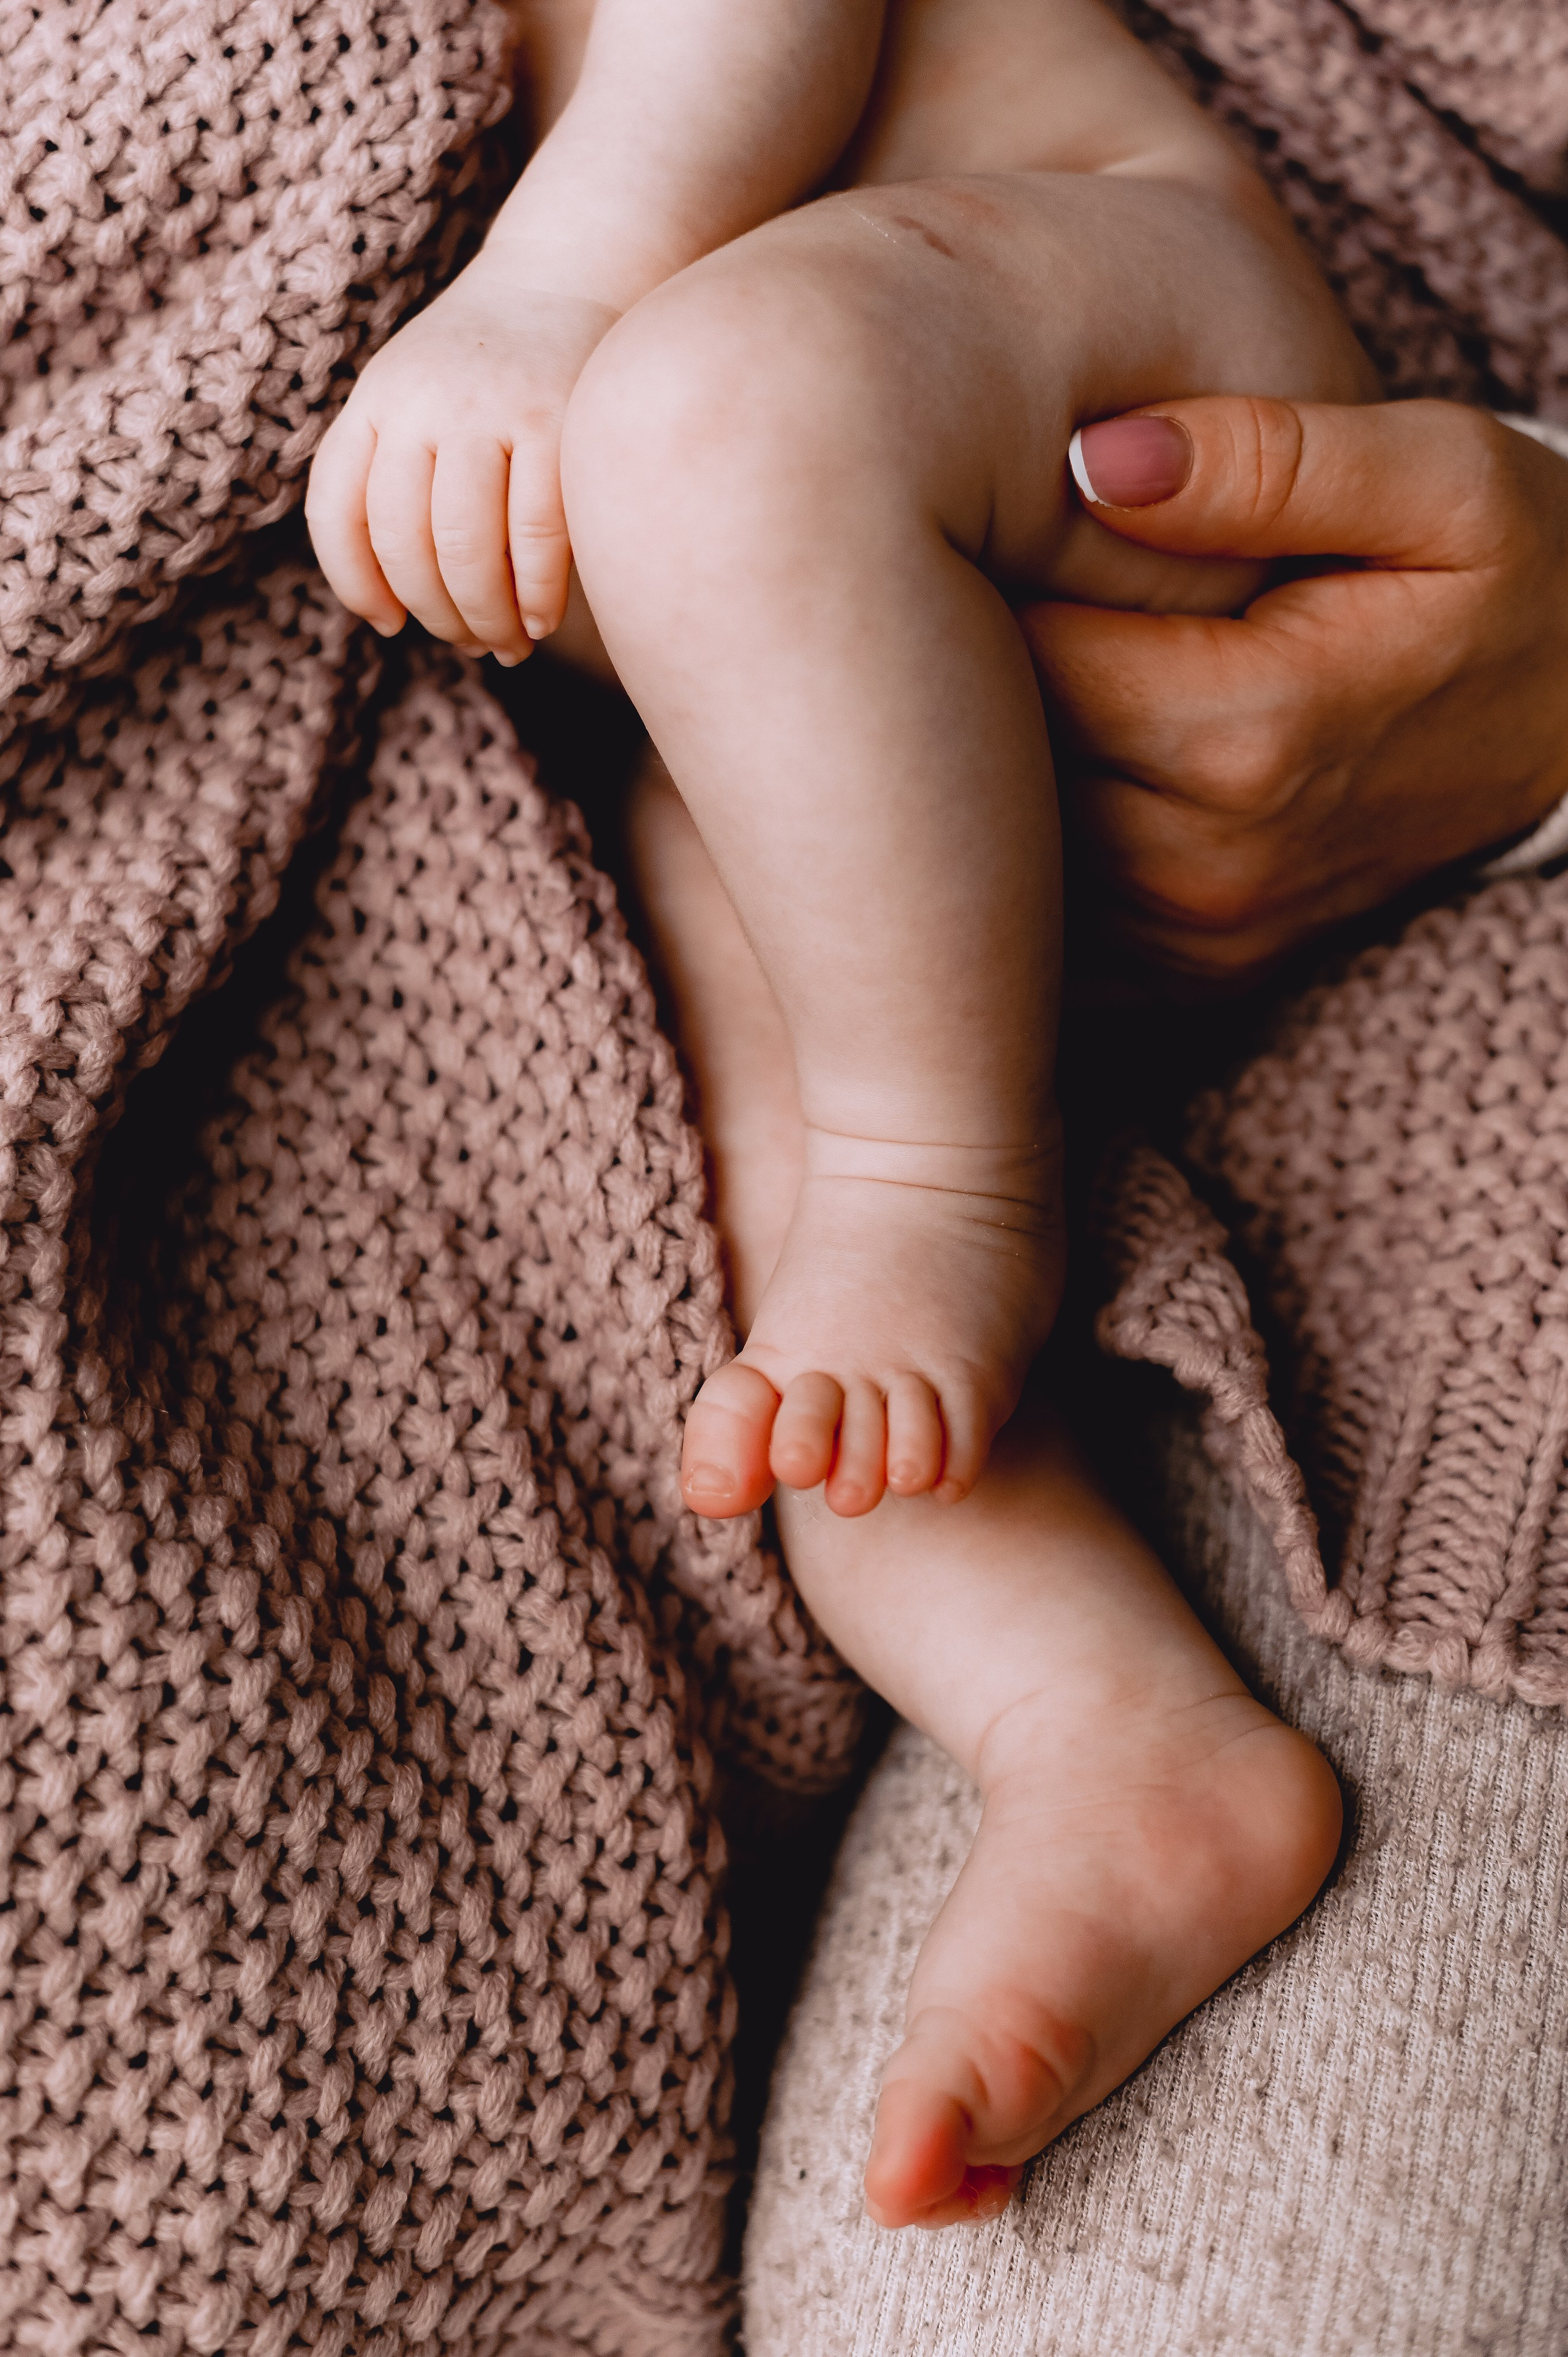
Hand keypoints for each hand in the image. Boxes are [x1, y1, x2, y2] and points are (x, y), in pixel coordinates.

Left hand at [305, 258, 618, 663]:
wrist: (574, 271)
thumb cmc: (495, 364)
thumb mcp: (419, 393)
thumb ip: (395, 467)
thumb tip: (393, 600)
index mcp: (377, 399)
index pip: (338, 510)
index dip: (356, 584)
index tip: (388, 624)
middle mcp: (422, 401)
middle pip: (405, 543)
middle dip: (437, 615)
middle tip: (469, 643)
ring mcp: (490, 410)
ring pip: (464, 548)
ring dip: (485, 617)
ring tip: (506, 644)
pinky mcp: (558, 423)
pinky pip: (535, 536)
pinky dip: (535, 595)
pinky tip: (541, 620)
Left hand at [1023, 397, 1567, 981]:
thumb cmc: (1522, 582)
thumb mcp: (1440, 481)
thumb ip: (1267, 459)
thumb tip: (1090, 458)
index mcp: (1247, 733)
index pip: (1022, 656)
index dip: (987, 576)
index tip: (995, 515)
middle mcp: (1204, 860)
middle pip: (997, 762)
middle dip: (977, 673)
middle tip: (991, 578)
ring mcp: (1195, 932)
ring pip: (1009, 842)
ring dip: (996, 761)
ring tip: (1027, 665)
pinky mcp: (1190, 969)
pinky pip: (1052, 912)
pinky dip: (1033, 841)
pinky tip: (1058, 760)